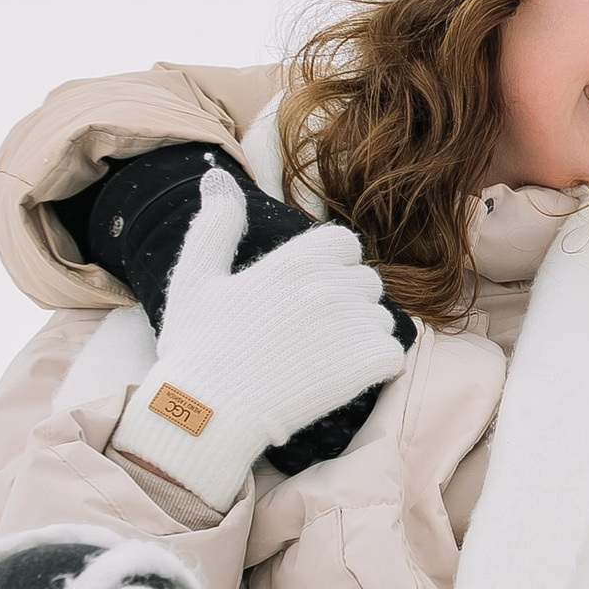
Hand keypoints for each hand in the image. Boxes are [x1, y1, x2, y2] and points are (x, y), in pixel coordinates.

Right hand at [117, 169, 406, 514]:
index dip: (328, 267)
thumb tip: (216, 175)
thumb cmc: (196, 348)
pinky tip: (338, 379)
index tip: (301, 294)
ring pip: (381, 318)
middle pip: (367, 281)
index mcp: (298, 259)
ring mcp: (354, 324)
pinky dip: (373, 367)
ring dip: (360, 336)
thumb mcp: (195, 277)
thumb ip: (216, 225)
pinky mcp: (368, 364)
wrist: (206, 414)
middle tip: (307, 334)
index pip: (344, 244)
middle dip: (346, 302)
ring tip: (319, 359)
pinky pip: (393, 354)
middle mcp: (333, 284)